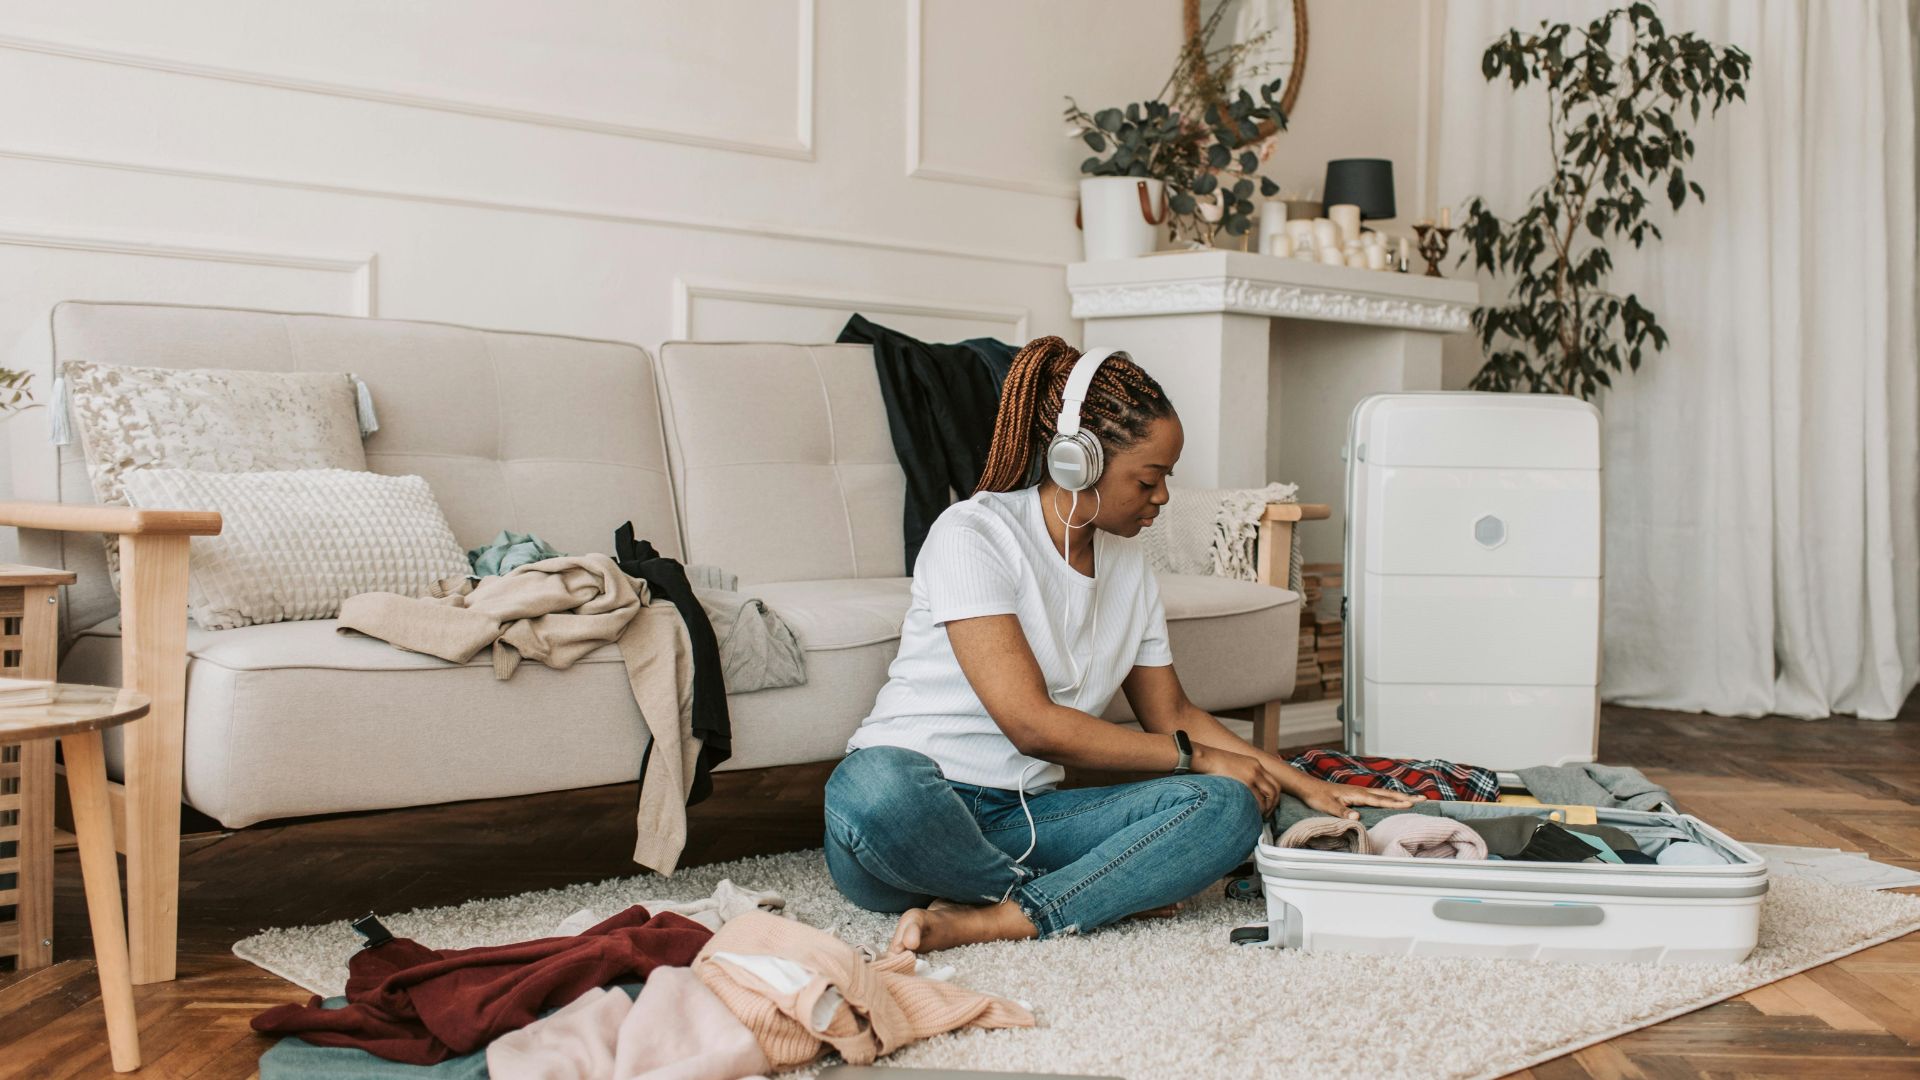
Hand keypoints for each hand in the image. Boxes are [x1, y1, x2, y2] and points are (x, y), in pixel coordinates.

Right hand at [1192, 744, 1280, 814]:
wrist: (1205, 758)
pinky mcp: (1245, 783)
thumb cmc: (1214, 764)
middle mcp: (1256, 769)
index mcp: (1255, 764)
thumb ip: (1243, 774)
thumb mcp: (1234, 764)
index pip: (1274, 782)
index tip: (1269, 805)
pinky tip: (1252, 814)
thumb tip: (1245, 789)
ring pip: (1268, 797)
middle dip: (1273, 805)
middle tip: (1266, 814)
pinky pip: (1258, 800)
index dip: (1274, 796)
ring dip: (1266, 809)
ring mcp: (1252, 776)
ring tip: (1259, 817)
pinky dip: (1258, 809)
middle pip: (1275, 790)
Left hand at [1294, 777, 1421, 819]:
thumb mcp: (1327, 806)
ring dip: (1400, 796)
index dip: (1395, 803)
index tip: (1411, 805)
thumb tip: (1356, 817)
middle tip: (1424, 799)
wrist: (1308, 787)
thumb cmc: (1317, 796)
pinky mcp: (1357, 793)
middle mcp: (1361, 791)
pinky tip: (1393, 800)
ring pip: (1385, 794)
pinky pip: (1378, 795)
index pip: (1380, 800)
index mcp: (1357, 794)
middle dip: (1406, 797)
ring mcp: (1360, 791)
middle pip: (1388, 794)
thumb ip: (1342, 811)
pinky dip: (1390, 797)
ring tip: (1416, 798)